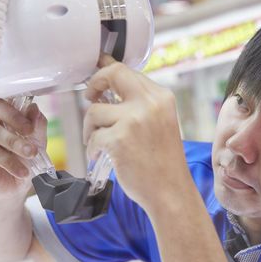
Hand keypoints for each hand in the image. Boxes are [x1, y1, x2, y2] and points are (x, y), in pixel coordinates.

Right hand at [0, 98, 47, 197]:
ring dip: (16, 143)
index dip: (16, 98)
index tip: (32, 111)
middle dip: (15, 117)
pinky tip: (22, 171)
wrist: (15, 186)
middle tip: (30, 131)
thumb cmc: (24, 160)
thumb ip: (37, 126)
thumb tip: (34, 108)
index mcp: (6, 115)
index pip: (6, 97)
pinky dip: (11, 163)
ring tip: (31, 154)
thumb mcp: (37, 143)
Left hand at [83, 55, 191, 211]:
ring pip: (94, 111)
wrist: (170, 191)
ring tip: (99, 142)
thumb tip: (110, 86)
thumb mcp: (160, 123)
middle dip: (94, 84)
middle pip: (112, 75)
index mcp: (162, 97)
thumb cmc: (163, 161)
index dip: (107, 70)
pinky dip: (92, 148)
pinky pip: (93, 136)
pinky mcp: (119, 140)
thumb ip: (140, 104)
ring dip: (90, 128)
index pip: (128, 71)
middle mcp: (149, 104)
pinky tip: (99, 156)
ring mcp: (134, 121)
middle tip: (90, 97)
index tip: (98, 74)